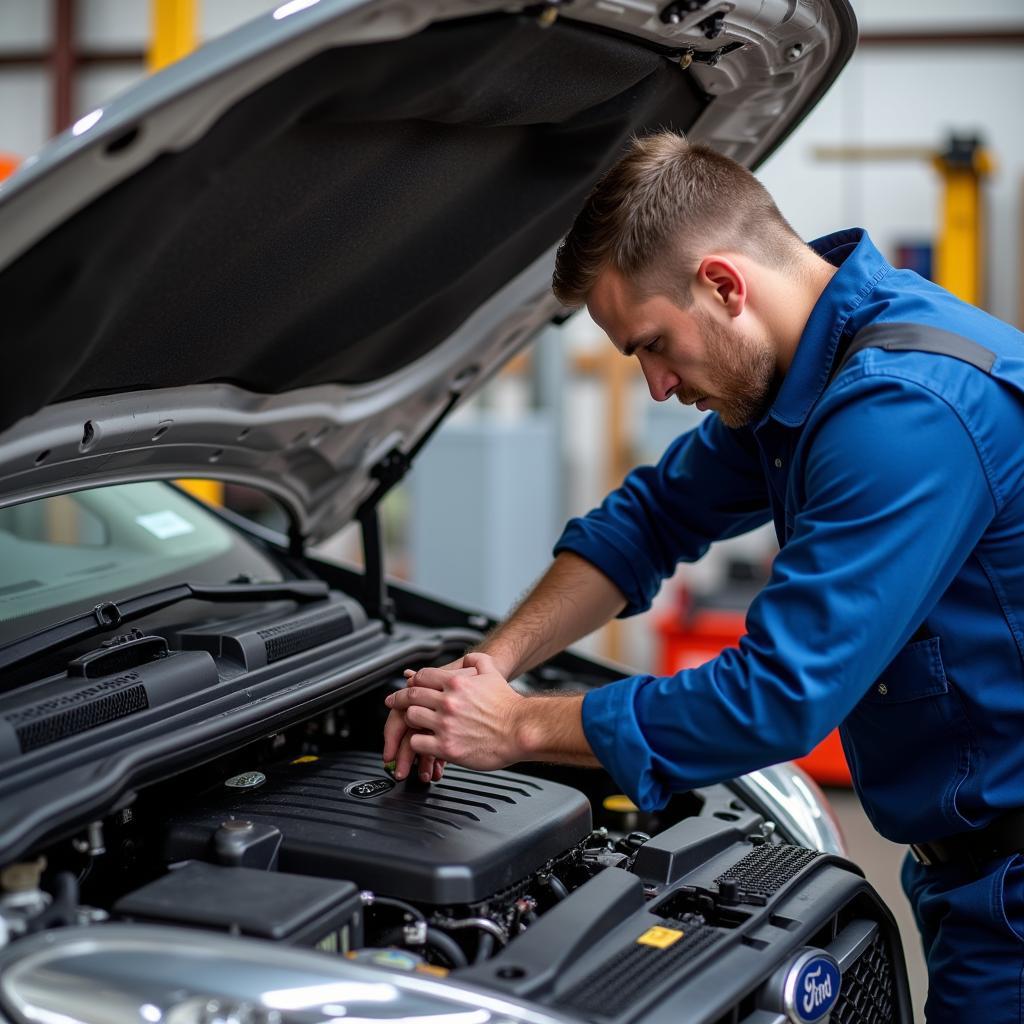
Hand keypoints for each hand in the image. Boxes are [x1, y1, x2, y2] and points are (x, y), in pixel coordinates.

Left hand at [384, 652, 524, 769]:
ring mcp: (445, 724)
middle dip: (399, 698)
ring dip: (410, 720)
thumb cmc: (509, 705)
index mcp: (456, 682)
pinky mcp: (446, 746)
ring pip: (411, 717)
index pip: (423, 676)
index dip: (412, 681)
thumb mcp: (493, 673)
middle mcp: (448, 701)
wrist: (520, 730)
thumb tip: (466, 658)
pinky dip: (417, 743)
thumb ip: (477, 660)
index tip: (407, 685)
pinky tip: (421, 743)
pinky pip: (418, 743)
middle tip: (393, 702)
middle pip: (411, 695)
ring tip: (411, 724)